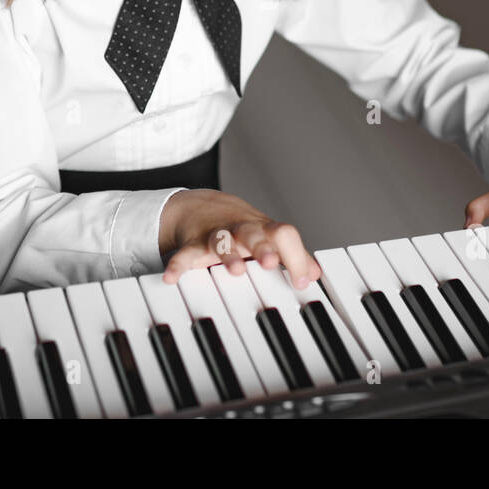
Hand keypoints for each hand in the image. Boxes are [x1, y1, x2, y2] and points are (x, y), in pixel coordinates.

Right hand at [158, 189, 322, 288]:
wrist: (200, 206)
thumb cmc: (241, 227)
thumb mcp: (267, 237)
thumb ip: (292, 256)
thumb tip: (316, 273)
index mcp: (263, 230)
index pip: (284, 235)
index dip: (296, 256)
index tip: (304, 281)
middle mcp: (241, 230)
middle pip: (253, 233)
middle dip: (262, 248)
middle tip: (270, 262)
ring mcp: (216, 235)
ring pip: (222, 241)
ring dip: (228, 255)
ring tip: (236, 270)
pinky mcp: (192, 244)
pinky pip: (183, 254)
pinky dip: (177, 266)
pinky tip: (171, 278)